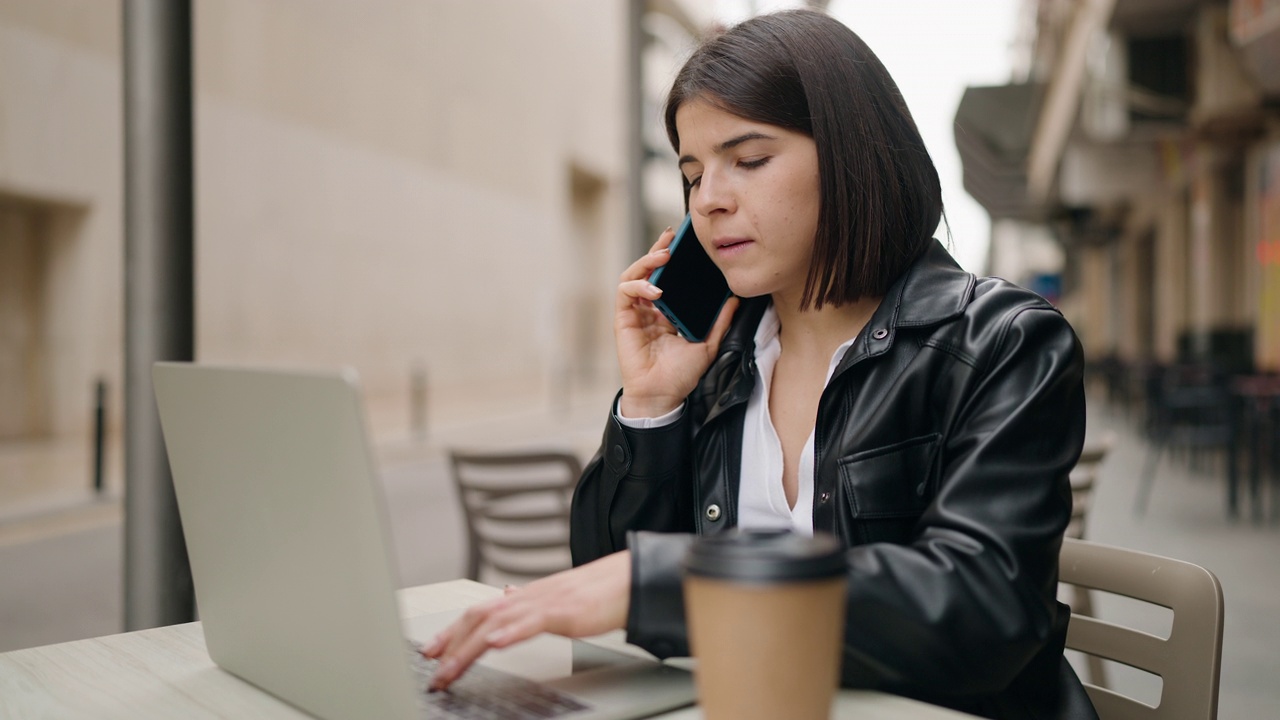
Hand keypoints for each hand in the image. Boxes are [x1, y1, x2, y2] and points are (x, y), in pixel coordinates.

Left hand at [422, 550, 631, 690]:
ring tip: (450, 668)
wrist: (629, 580)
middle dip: (451, 643)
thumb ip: (528, 604)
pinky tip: (495, 644)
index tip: (431, 651)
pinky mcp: (565, 611)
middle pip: (479, 617)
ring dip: (469, 647)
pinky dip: (510, 633)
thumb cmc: (598, 595)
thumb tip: (506, 599)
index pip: (479, 612)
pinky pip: (532, 622)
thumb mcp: (555, 601)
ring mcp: (545, 602)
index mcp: (525, 598)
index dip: (452, 631)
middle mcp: (528, 597)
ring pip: (497, 622)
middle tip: (432, 668)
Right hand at [615, 227, 738, 417]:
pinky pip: (625, 293)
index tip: (684, 243)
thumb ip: (720, 322)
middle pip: (649, 271)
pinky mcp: (623, 319)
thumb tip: (735, 300)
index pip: (668, 278)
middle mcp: (649, 309)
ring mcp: (635, 313)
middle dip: (658, 250)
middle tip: (671, 238)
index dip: (673, 259)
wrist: (663, 395)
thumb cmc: (680, 375)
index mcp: (667, 312)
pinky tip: (655, 289)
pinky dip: (638, 285)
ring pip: (633, 276)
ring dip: (646, 262)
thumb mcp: (707, 344)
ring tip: (663, 256)